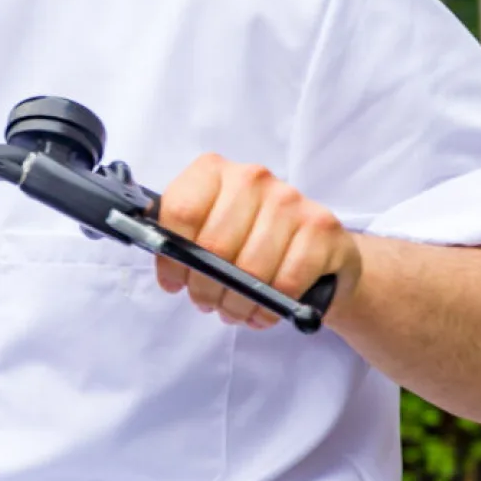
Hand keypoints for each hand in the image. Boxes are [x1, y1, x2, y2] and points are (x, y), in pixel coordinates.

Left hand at [152, 153, 361, 330]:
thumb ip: (178, 237)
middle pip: (214, 245)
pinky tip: (262, 310)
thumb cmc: (248, 240)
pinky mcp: (321, 228)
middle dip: (205, 287)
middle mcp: (253, 178)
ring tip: (234, 309)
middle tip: (207, 302)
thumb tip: (158, 253)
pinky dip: (269, 308)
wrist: (316, 249)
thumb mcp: (206, 230)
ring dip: (236, 303)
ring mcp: (291, 200)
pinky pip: (285, 283)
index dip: (172, 255)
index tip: (174, 281)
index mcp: (214, 171)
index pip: (180, 211)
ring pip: (250, 270)